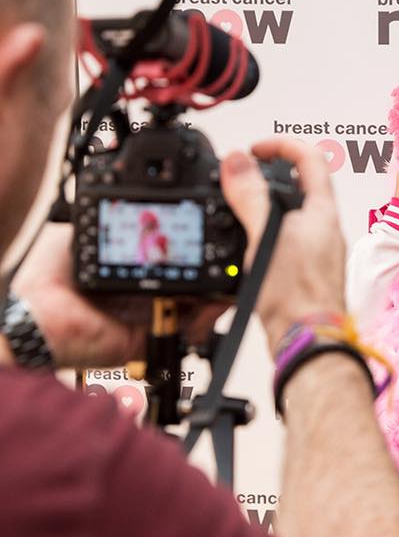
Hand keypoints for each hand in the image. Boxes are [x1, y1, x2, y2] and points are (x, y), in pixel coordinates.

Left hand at [9, 224, 225, 368]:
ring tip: (221, 279)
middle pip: (189, 283)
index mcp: (127, 275)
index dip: (186, 251)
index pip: (166, 262)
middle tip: (219, 259)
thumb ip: (96, 223)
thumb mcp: (69, 240)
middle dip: (207, 270)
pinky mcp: (154, 336)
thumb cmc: (45, 288)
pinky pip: (189, 328)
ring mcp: (150, 317)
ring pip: (196, 304)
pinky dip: (207, 315)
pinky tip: (213, 299)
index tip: (199, 238)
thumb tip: (116, 200)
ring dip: (213, 292)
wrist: (40, 325)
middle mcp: (142, 296)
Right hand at [220, 138, 345, 352]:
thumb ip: (252, 196)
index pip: (310, 158)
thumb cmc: (297, 295)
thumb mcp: (267, 235)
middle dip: (270, 174)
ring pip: (292, 215)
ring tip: (240, 209)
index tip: (253, 150)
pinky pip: (286, 241)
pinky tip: (249, 245)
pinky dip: (266, 234)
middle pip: (301, 186)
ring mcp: (316, 252)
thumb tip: (238, 161)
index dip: (281, 145)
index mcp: (323, 212)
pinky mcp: (304, 273)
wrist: (306, 340)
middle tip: (243, 177)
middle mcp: (324, 230)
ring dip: (266, 205)